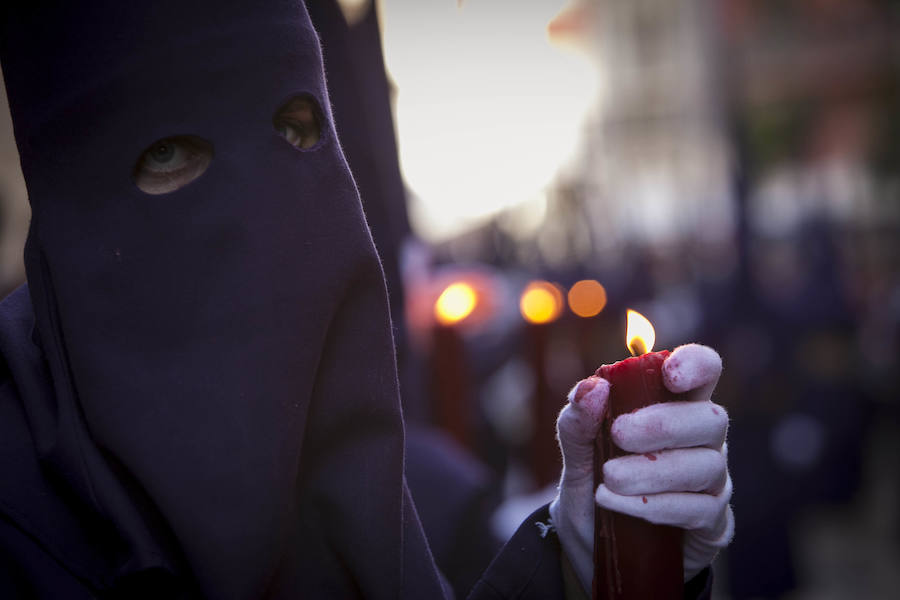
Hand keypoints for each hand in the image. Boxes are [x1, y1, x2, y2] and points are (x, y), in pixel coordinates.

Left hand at [549, 344, 733, 592]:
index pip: (705, 371)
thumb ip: (578, 422)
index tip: (669, 375)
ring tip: (609, 479)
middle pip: (712, 419)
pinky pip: (700, 510)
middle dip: (664, 424)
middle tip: (618, 434)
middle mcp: (703, 440)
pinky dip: (656, 506)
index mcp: (676, 406)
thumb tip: (591, 387)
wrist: (591, 549)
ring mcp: (714, 482)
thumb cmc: (593, 487)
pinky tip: (617, 504)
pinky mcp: (713, 523)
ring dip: (653, 470)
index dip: (696, 365)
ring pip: (706, 466)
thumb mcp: (576, 456)